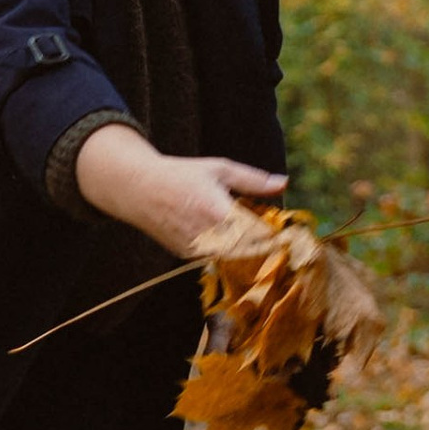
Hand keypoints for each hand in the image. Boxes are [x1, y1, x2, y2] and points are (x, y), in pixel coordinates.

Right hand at [75, 127, 287, 260]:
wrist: (139, 189)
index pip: (258, 235)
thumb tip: (284, 183)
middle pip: (248, 253)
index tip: (289, 236)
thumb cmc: (182, 174)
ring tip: (254, 240)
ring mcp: (194, 249)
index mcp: (218, 212)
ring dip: (247, 253)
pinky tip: (231, 241)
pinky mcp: (186, 256)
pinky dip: (227, 254)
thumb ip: (253, 180)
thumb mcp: (220, 169)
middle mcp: (206, 235)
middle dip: (265, 248)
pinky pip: (215, 260)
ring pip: (232, 260)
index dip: (275, 237)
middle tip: (277, 241)